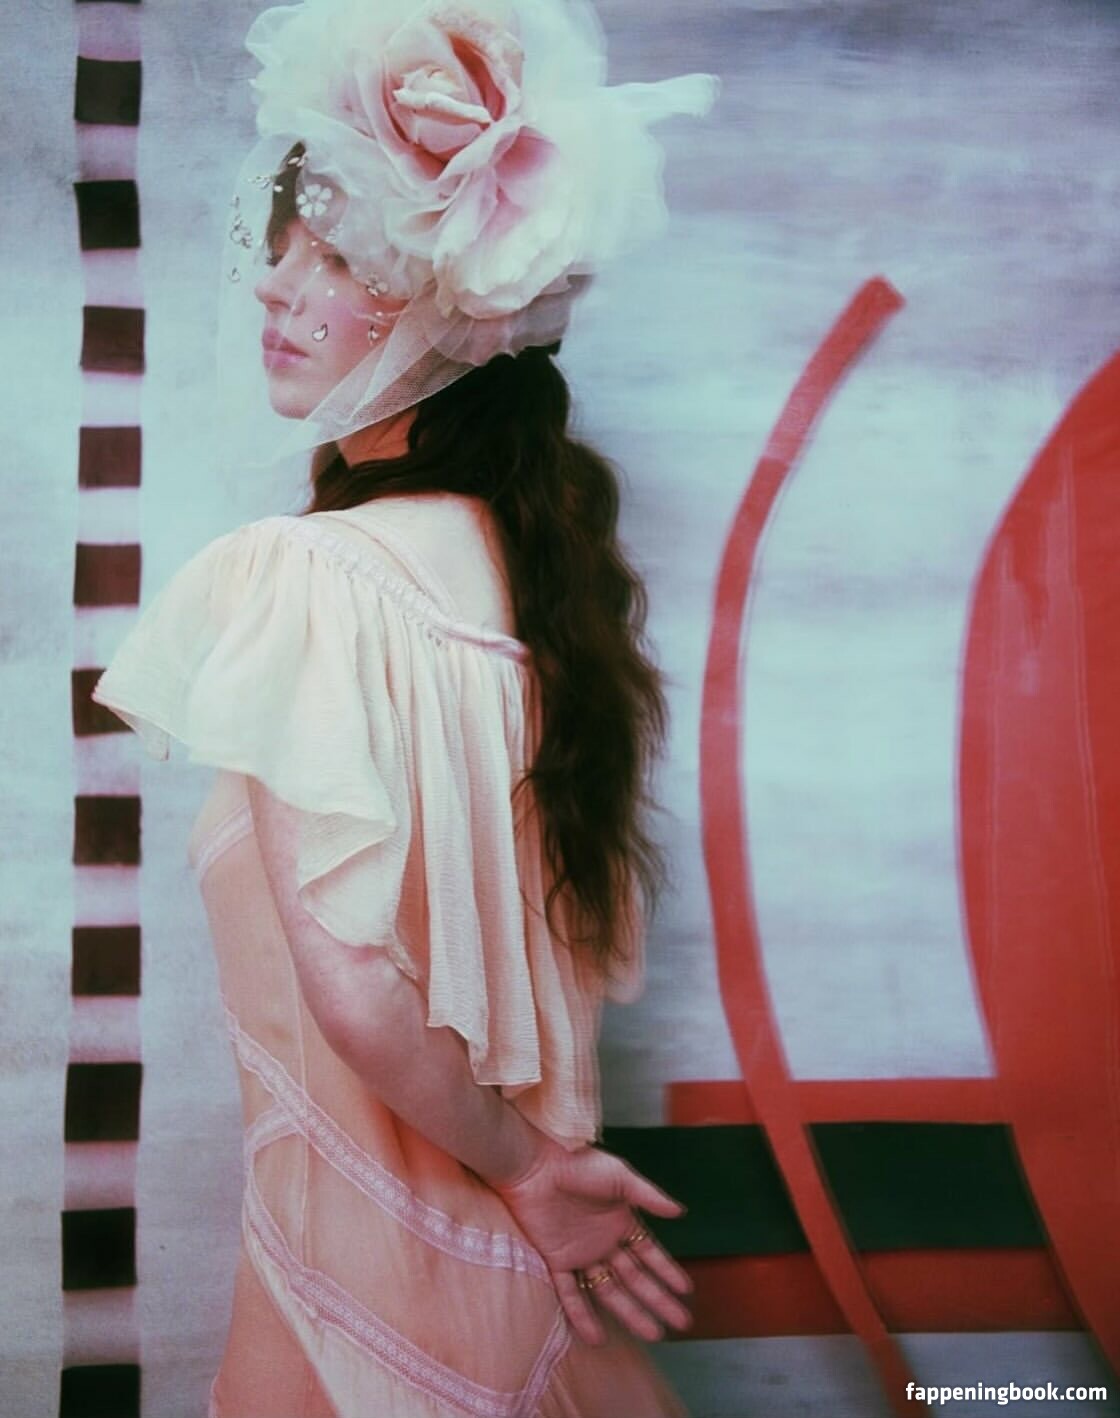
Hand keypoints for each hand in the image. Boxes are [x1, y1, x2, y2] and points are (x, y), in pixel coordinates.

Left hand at [492, 1140, 693, 1346]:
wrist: (536, 1164)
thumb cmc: (578, 1163)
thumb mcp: (620, 1176)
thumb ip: (648, 1196)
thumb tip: (680, 1211)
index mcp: (620, 1221)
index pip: (649, 1253)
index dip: (667, 1272)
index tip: (686, 1291)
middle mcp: (603, 1242)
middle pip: (635, 1278)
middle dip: (658, 1300)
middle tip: (681, 1322)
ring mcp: (581, 1254)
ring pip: (609, 1290)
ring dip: (630, 1313)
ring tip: (653, 1334)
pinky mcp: (556, 1260)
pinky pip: (570, 1294)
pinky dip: (582, 1316)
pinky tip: (597, 1338)